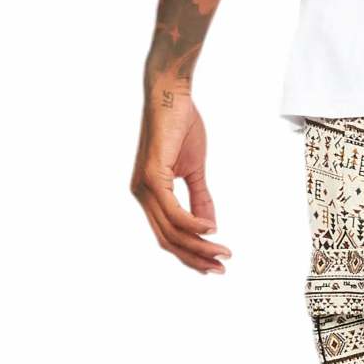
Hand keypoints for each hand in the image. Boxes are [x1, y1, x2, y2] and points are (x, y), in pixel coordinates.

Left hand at [131, 84, 230, 274]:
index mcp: (149, 194)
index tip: (214, 264)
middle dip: (195, 257)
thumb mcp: (194, 169)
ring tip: (222, 253)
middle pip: (167, 240)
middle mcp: (141, 195)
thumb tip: (211, 227)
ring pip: (170, 230)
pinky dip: (193, 224)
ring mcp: (143, 187)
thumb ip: (201, 199)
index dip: (190, 253)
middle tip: (221, 267)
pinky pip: (173, 212)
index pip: (167, 235)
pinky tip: (211, 229)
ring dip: (198, 246)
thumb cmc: (181, 126)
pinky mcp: (151, 177)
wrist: (172, 95)